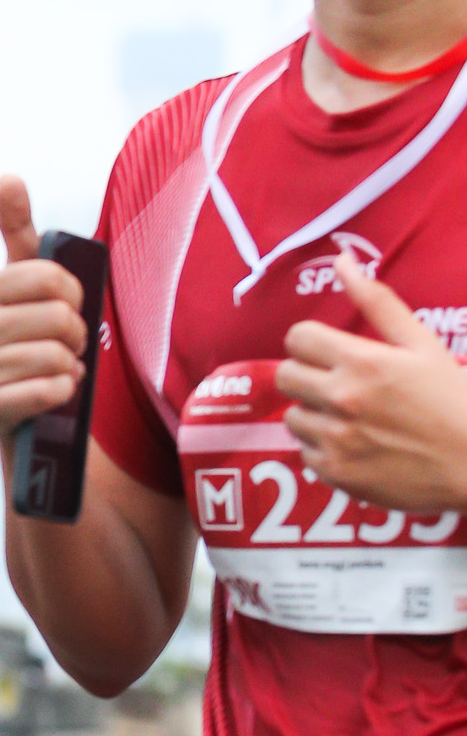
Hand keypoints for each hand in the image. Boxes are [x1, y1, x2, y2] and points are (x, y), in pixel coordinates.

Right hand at [0, 177, 88, 441]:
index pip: (54, 279)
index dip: (75, 296)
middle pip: (59, 318)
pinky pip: (49, 390)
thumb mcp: (29, 283)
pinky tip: (53, 393)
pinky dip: (64, 393)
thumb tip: (7, 176)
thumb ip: (19, 231)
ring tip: (57, 369)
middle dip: (76, 335)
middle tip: (65, 345)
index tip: (66, 308)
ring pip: (57, 356)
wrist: (25, 407)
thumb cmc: (34, 336)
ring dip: (71, 367)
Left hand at [278, 255, 466, 511]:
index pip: (297, 338)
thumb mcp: (421, 344)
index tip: (326, 351)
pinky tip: (353, 444)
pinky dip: (322, 447)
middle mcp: (340, 399)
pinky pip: (304, 452)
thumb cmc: (452, 398)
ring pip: (292, 416)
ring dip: (312, 413)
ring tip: (348, 416)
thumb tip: (341, 262)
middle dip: (305, 374)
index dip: (310, 342)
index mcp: (362, 361)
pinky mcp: (334, 473)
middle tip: (334, 382)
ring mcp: (334, 440)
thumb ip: (377, 303)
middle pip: (285, 376)